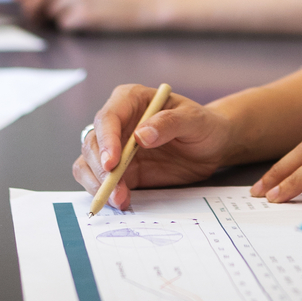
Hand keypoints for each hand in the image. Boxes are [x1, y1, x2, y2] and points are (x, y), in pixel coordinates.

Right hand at [72, 82, 236, 210]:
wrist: (212, 146)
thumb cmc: (203, 125)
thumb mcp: (193, 120)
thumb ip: (169, 123)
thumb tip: (141, 135)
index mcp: (131, 100)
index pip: (109, 117)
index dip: (106, 140)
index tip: (113, 163)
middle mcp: (117, 122)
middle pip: (93, 143)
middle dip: (100, 168)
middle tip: (115, 189)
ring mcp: (115, 146)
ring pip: (89, 163)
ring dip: (98, 183)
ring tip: (119, 199)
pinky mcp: (120, 169)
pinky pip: (100, 180)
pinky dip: (104, 191)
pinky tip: (121, 200)